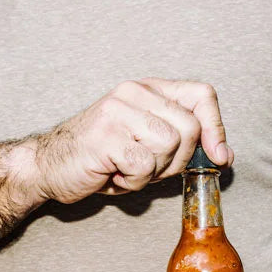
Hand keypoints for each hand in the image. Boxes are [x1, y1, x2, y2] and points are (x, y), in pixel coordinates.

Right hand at [28, 78, 233, 203]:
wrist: (47, 167)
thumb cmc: (100, 159)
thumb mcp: (146, 143)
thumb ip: (181, 143)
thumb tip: (223, 155)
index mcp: (147, 90)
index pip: (201, 95)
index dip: (217, 128)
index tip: (219, 156)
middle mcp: (133, 93)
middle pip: (190, 128)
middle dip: (177, 161)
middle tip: (149, 169)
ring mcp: (118, 112)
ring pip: (170, 146)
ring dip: (153, 172)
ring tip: (127, 170)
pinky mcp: (106, 136)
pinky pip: (144, 165)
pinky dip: (133, 181)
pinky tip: (114, 175)